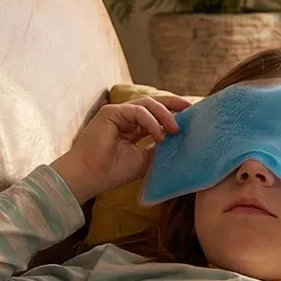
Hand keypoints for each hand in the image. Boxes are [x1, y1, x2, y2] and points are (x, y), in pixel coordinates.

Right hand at [50, 96, 187, 203]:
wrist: (89, 177)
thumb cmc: (113, 171)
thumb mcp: (145, 159)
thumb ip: (159, 147)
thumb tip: (179, 140)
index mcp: (132, 128)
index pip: (156, 115)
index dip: (173, 114)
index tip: (191, 117)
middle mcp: (125, 119)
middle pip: (153, 104)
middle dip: (173, 104)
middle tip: (190, 108)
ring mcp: (117, 113)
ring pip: (147, 104)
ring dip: (165, 114)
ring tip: (176, 130)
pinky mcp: (111, 112)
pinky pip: (138, 111)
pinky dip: (151, 121)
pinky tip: (159, 134)